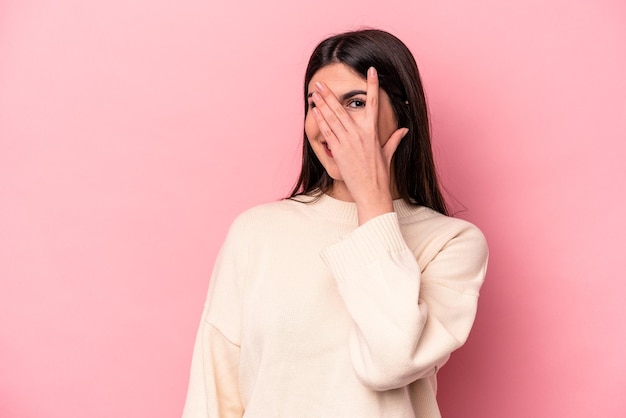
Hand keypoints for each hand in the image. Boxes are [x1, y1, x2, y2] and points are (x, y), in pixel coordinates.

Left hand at [311, 67, 408, 223]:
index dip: (373, 85)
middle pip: (342, 108)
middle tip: (319, 83)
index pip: (374, 102)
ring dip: (321, 104)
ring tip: (313, 93)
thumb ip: (394, 139)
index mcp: (373, 131)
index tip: (371, 70)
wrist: (371, 192)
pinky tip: (314, 111)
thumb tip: (404, 130)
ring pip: (332, 118)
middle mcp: (360, 133)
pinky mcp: (338, 150)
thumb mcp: (388, 154)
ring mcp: (348, 141)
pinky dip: (320, 120)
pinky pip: (328, 132)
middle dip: (330, 94)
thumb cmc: (379, 174)